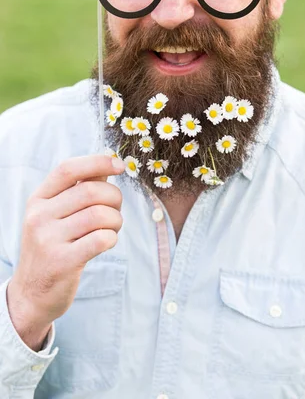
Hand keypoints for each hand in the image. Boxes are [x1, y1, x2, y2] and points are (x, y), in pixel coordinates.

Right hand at [6, 155, 125, 346]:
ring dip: (116, 220)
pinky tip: (107, 242)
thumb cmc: (52, 247)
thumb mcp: (55, 215)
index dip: (97, 162)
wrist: (31, 294)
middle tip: (116, 210)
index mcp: (38, 199)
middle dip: (114, 198)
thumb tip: (108, 165)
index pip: (68, 169)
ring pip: (99, 215)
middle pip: (90, 191)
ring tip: (112, 228)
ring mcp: (48, 239)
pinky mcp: (62, 262)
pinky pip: (101, 239)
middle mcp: (39, 216)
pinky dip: (112, 237)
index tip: (119, 166)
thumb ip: (79, 189)